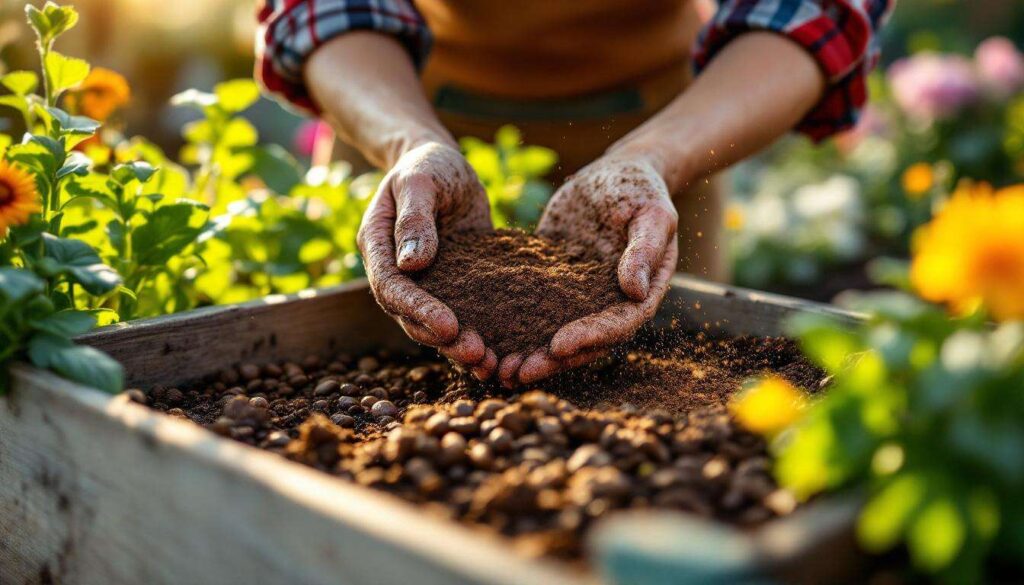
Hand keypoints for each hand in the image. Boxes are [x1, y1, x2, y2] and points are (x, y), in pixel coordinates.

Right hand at [358, 142, 498, 378]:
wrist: (443, 166)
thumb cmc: (428, 165)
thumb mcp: (421, 180)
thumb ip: (415, 217)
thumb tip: (412, 263)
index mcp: (378, 245)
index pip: (392, 287)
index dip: (417, 310)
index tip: (448, 327)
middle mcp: (395, 271)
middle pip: (410, 316)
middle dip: (442, 339)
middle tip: (477, 355)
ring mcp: (424, 282)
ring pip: (434, 324)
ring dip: (459, 348)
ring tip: (491, 365)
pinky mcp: (454, 286)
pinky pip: (461, 314)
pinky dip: (477, 334)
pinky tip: (502, 354)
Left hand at [498, 156, 677, 385]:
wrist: (615, 173)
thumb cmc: (641, 188)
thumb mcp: (652, 213)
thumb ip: (645, 249)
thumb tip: (636, 290)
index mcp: (640, 294)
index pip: (617, 325)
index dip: (590, 337)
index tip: (559, 346)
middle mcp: (609, 303)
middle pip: (583, 342)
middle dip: (550, 360)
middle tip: (517, 372)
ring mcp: (579, 297)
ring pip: (554, 333)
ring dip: (528, 354)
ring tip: (496, 369)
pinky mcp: (553, 283)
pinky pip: (533, 308)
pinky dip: (512, 325)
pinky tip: (482, 335)